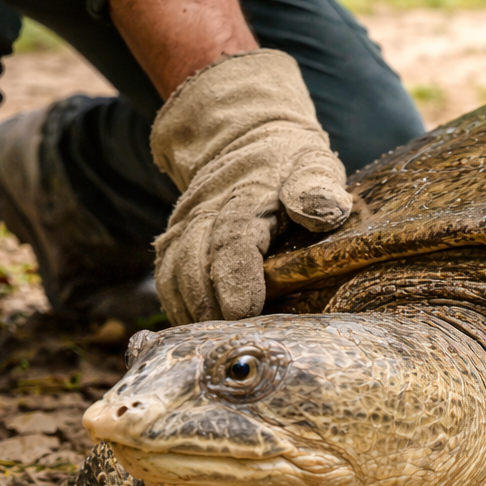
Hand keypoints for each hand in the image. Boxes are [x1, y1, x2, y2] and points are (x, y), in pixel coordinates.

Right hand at [150, 49, 351, 323]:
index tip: (246, 315)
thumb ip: (318, 186)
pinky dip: (182, 309)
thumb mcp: (314, 162)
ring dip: (195, 314)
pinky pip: (168, 281)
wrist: (243, 140)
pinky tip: (205, 331)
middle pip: (195, 269)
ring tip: (224, 345)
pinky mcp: (174, 243)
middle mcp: (204, 214)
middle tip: (241, 345)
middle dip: (214, 310)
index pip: (231, 244)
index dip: (235, 283)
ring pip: (174, 278)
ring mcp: (184, 228)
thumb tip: (318, 212)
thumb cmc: (290, 162)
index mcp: (243, 198)